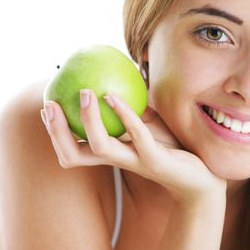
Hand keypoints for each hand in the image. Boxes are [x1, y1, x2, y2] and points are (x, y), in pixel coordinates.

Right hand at [41, 89, 225, 203]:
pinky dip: (124, 114)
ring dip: (88, 120)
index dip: (54, 133)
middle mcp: (116, 161)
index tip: (47, 107)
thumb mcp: (146, 122)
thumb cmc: (171, 146)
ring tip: (85, 93)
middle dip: (57, 132)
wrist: (201, 177)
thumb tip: (118, 73)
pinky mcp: (155, 160)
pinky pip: (137, 136)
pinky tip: (114, 96)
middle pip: (73, 155)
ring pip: (100, 147)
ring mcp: (134, 161)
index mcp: (110, 154)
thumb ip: (130, 106)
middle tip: (50, 105)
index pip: (72, 150)